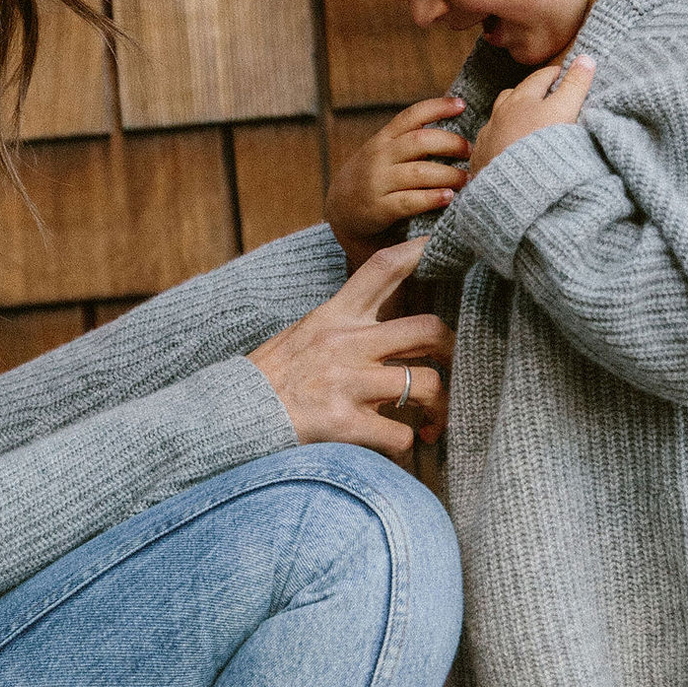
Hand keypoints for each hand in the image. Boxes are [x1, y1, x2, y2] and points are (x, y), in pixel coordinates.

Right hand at [249, 237, 452, 460]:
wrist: (232, 415)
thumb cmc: (270, 378)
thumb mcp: (302, 333)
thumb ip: (342, 325)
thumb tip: (381, 326)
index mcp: (335, 316)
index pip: (383, 268)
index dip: (420, 250)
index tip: (443, 242)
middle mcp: (346, 343)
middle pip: (428, 329)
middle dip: (453, 349)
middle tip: (455, 366)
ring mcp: (347, 383)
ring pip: (427, 385)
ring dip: (440, 408)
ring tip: (433, 422)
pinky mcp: (343, 424)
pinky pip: (400, 434)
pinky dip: (406, 444)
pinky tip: (397, 444)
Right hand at [327, 94, 471, 271]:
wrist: (340, 211)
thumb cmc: (374, 179)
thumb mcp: (383, 153)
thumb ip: (408, 141)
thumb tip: (452, 127)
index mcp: (384, 139)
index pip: (412, 115)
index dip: (438, 107)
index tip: (462, 105)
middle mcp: (380, 157)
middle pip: (420, 141)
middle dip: (450, 144)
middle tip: (470, 151)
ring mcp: (378, 182)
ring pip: (419, 172)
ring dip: (449, 175)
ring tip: (466, 179)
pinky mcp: (379, 208)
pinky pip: (410, 201)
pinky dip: (432, 198)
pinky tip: (448, 198)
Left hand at [473, 54, 595, 172]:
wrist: (512, 190)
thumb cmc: (540, 147)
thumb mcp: (564, 111)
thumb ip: (575, 85)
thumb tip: (586, 58)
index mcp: (520, 100)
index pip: (540, 77)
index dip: (555, 74)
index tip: (565, 74)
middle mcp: (499, 116)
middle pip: (514, 95)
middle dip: (530, 92)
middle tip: (546, 95)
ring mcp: (488, 139)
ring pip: (498, 119)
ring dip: (511, 115)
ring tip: (524, 121)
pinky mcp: (482, 161)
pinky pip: (490, 143)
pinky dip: (500, 139)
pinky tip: (506, 147)